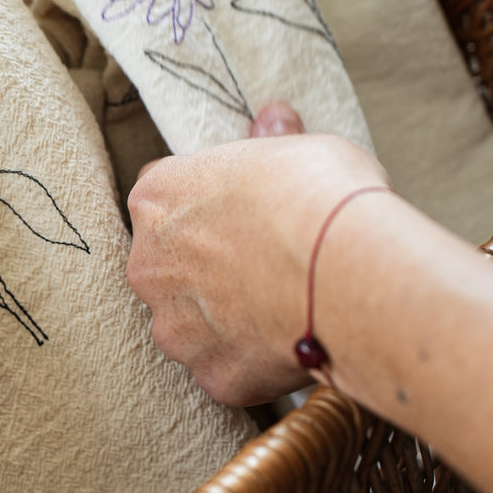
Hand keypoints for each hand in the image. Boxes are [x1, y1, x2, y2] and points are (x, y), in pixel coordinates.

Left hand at [125, 105, 387, 405]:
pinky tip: (292, 345)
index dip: (206, 210)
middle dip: (207, 273)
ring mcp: (174, 327)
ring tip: (282, 311)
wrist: (344, 267)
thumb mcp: (300, 147)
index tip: (242, 217)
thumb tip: (274, 117)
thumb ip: (273, 141)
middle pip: (169, 270)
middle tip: (264, 269)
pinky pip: (228, 370)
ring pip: (192, 327)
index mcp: (157, 197)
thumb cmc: (320, 193)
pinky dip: (254, 363)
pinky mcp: (210, 374)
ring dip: (226, 323)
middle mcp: (148, 264)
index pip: (164, 201)